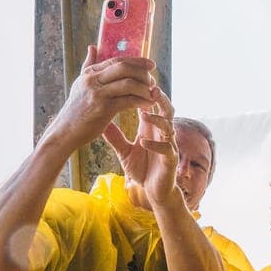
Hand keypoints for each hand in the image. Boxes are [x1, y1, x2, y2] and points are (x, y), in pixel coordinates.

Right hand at [48, 45, 157, 147]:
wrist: (66, 131)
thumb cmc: (77, 108)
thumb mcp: (80, 83)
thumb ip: (88, 65)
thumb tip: (92, 46)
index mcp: (89, 73)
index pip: (117, 60)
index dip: (137, 61)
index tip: (151, 64)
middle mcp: (92, 80)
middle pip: (124, 68)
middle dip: (143, 72)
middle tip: (153, 80)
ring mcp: (97, 94)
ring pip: (128, 83)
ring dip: (145, 88)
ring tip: (152, 93)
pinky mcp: (103, 109)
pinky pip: (128, 101)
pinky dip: (142, 101)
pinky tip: (149, 104)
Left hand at [103, 90, 181, 209]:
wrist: (153, 191)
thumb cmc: (142, 168)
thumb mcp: (124, 150)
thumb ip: (114, 136)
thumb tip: (100, 121)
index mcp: (151, 128)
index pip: (151, 104)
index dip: (146, 91)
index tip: (134, 80)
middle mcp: (162, 133)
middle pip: (166, 108)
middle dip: (158, 97)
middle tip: (148, 87)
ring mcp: (168, 145)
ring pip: (168, 125)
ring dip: (157, 118)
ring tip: (144, 114)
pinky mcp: (170, 159)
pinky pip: (166, 149)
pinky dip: (155, 144)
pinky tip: (143, 142)